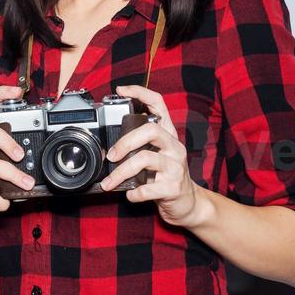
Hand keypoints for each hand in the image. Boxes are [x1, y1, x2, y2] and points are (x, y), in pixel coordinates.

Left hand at [99, 84, 198, 228]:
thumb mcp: (156, 157)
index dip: (141, 93)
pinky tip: (130, 195)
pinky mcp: (173, 187)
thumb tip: (107, 148)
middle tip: (110, 156)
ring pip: (145, 159)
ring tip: (109, 183)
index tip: (121, 90)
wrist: (187, 203)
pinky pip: (148, 188)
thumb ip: (139, 148)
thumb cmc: (166, 177)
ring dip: (121, 172)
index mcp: (168, 135)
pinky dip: (133, 193)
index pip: (159, 105)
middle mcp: (174, 147)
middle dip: (125, 142)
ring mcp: (176, 167)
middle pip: (151, 131)